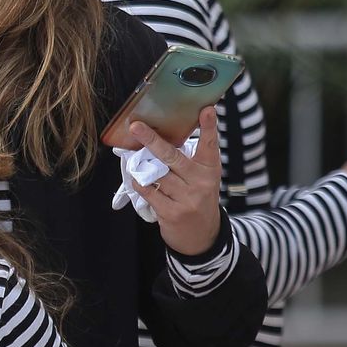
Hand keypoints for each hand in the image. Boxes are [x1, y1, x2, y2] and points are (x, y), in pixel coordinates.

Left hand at [130, 106, 223, 255]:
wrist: (202, 237)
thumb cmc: (197, 198)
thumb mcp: (201, 178)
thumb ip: (188, 160)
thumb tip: (157, 139)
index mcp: (209, 169)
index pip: (210, 144)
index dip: (209, 126)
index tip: (206, 109)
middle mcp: (201, 182)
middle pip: (172, 157)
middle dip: (152, 140)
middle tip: (136, 126)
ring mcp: (187, 199)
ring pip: (156, 174)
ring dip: (142, 167)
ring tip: (136, 160)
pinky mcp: (172, 212)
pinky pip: (148, 191)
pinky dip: (140, 183)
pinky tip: (137, 179)